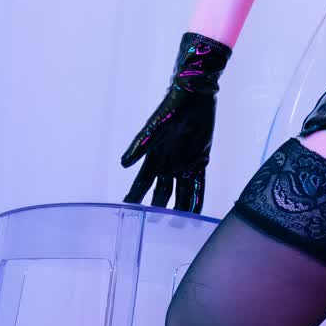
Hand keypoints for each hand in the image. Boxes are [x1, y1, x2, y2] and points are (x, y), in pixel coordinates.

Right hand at [120, 30, 231, 213]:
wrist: (195, 95)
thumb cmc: (171, 107)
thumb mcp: (155, 126)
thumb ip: (141, 145)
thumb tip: (124, 164)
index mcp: (154, 158)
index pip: (142, 184)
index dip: (135, 198)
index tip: (128, 213)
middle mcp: (168, 164)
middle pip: (160, 193)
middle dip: (157, 210)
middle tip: (154, 230)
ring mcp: (185, 164)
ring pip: (181, 193)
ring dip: (179, 209)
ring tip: (177, 228)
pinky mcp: (201, 161)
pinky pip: (199, 185)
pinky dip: (197, 199)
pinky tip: (196, 213)